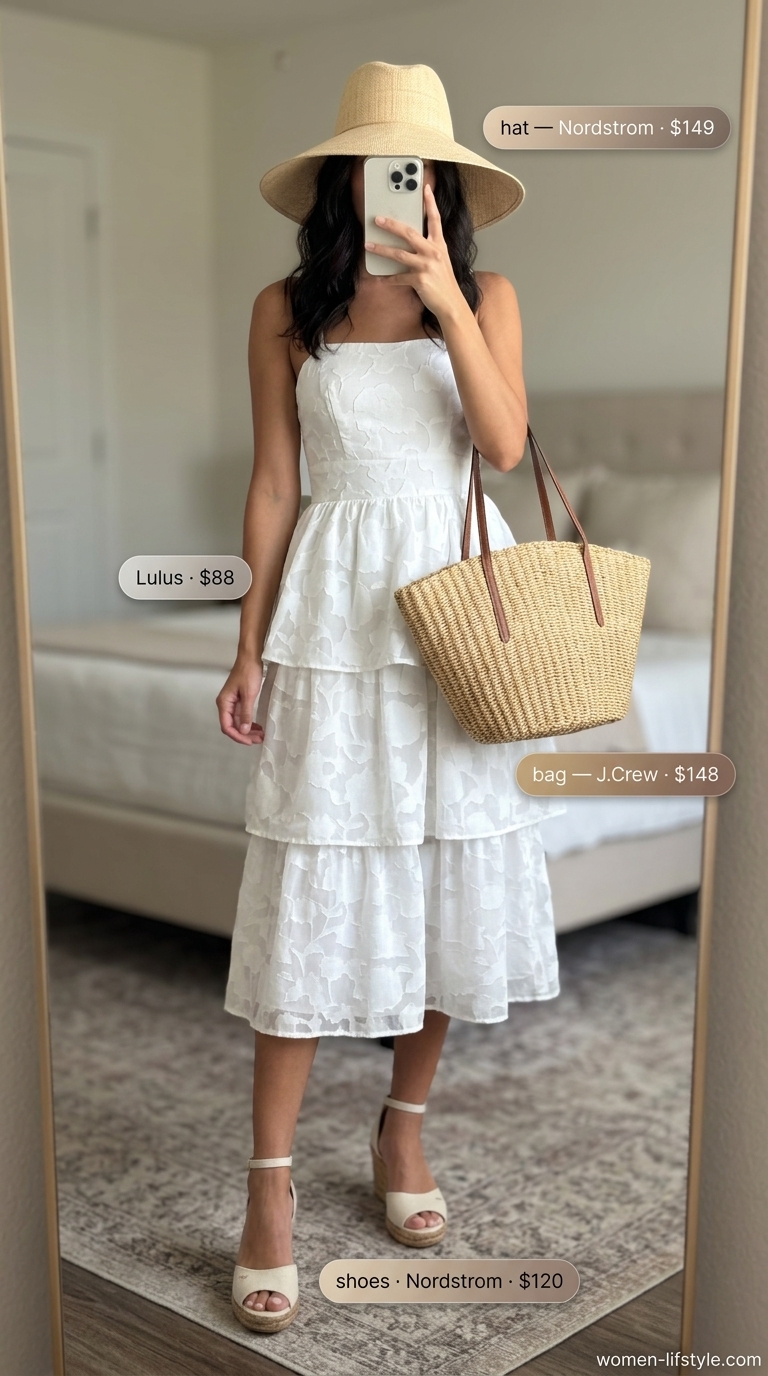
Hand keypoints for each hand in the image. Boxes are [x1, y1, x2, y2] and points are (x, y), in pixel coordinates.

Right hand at [217, 655, 263, 744]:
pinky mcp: (238, 700)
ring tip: (260, 735)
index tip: (250, 741)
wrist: (251, 656)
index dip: (238, 736)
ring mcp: (231, 702)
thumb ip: (246, 713)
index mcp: (224, 703)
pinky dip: (249, 722)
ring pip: (238, 722)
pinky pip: (242, 716)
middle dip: (245, 735)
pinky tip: (257, 726)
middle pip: (232, 726)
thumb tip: (243, 731)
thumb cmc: (249, 672)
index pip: (227, 727)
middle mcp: (225, 704)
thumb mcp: (249, 694)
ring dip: (248, 730)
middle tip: (259, 740)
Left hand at [364, 183, 467, 321]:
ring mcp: (426, 266)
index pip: (435, 219)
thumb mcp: (442, 261)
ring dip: (381, 250)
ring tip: (369, 246)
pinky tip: (379, 278)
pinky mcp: (420, 280)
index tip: (425, 188)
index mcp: (440, 245)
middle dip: (391, 225)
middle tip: (377, 219)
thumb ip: (429, 249)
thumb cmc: (444, 283)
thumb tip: (411, 242)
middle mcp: (434, 252)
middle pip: (409, 233)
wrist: (451, 304)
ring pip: (398, 254)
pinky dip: (388, 279)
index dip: (430, 202)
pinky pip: (398, 277)